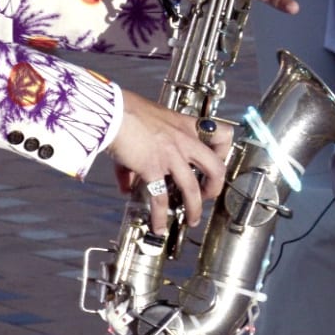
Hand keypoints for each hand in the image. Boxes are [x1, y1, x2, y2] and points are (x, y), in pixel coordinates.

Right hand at [107, 89, 228, 232]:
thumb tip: (128, 180)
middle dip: (215, 187)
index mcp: (184, 125)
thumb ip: (142, 149)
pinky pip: (159, 198)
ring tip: (191, 220)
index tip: (215, 161)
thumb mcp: (144, 121)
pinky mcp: (152, 168)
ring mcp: (170, 156)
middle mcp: (183, 141)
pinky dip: (160, 215)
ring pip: (192, 190)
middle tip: (206, 195)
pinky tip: (158, 225)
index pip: (222, 135)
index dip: (224, 152)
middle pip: (216, 168)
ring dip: (194, 209)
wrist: (110, 109)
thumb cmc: (124, 108)